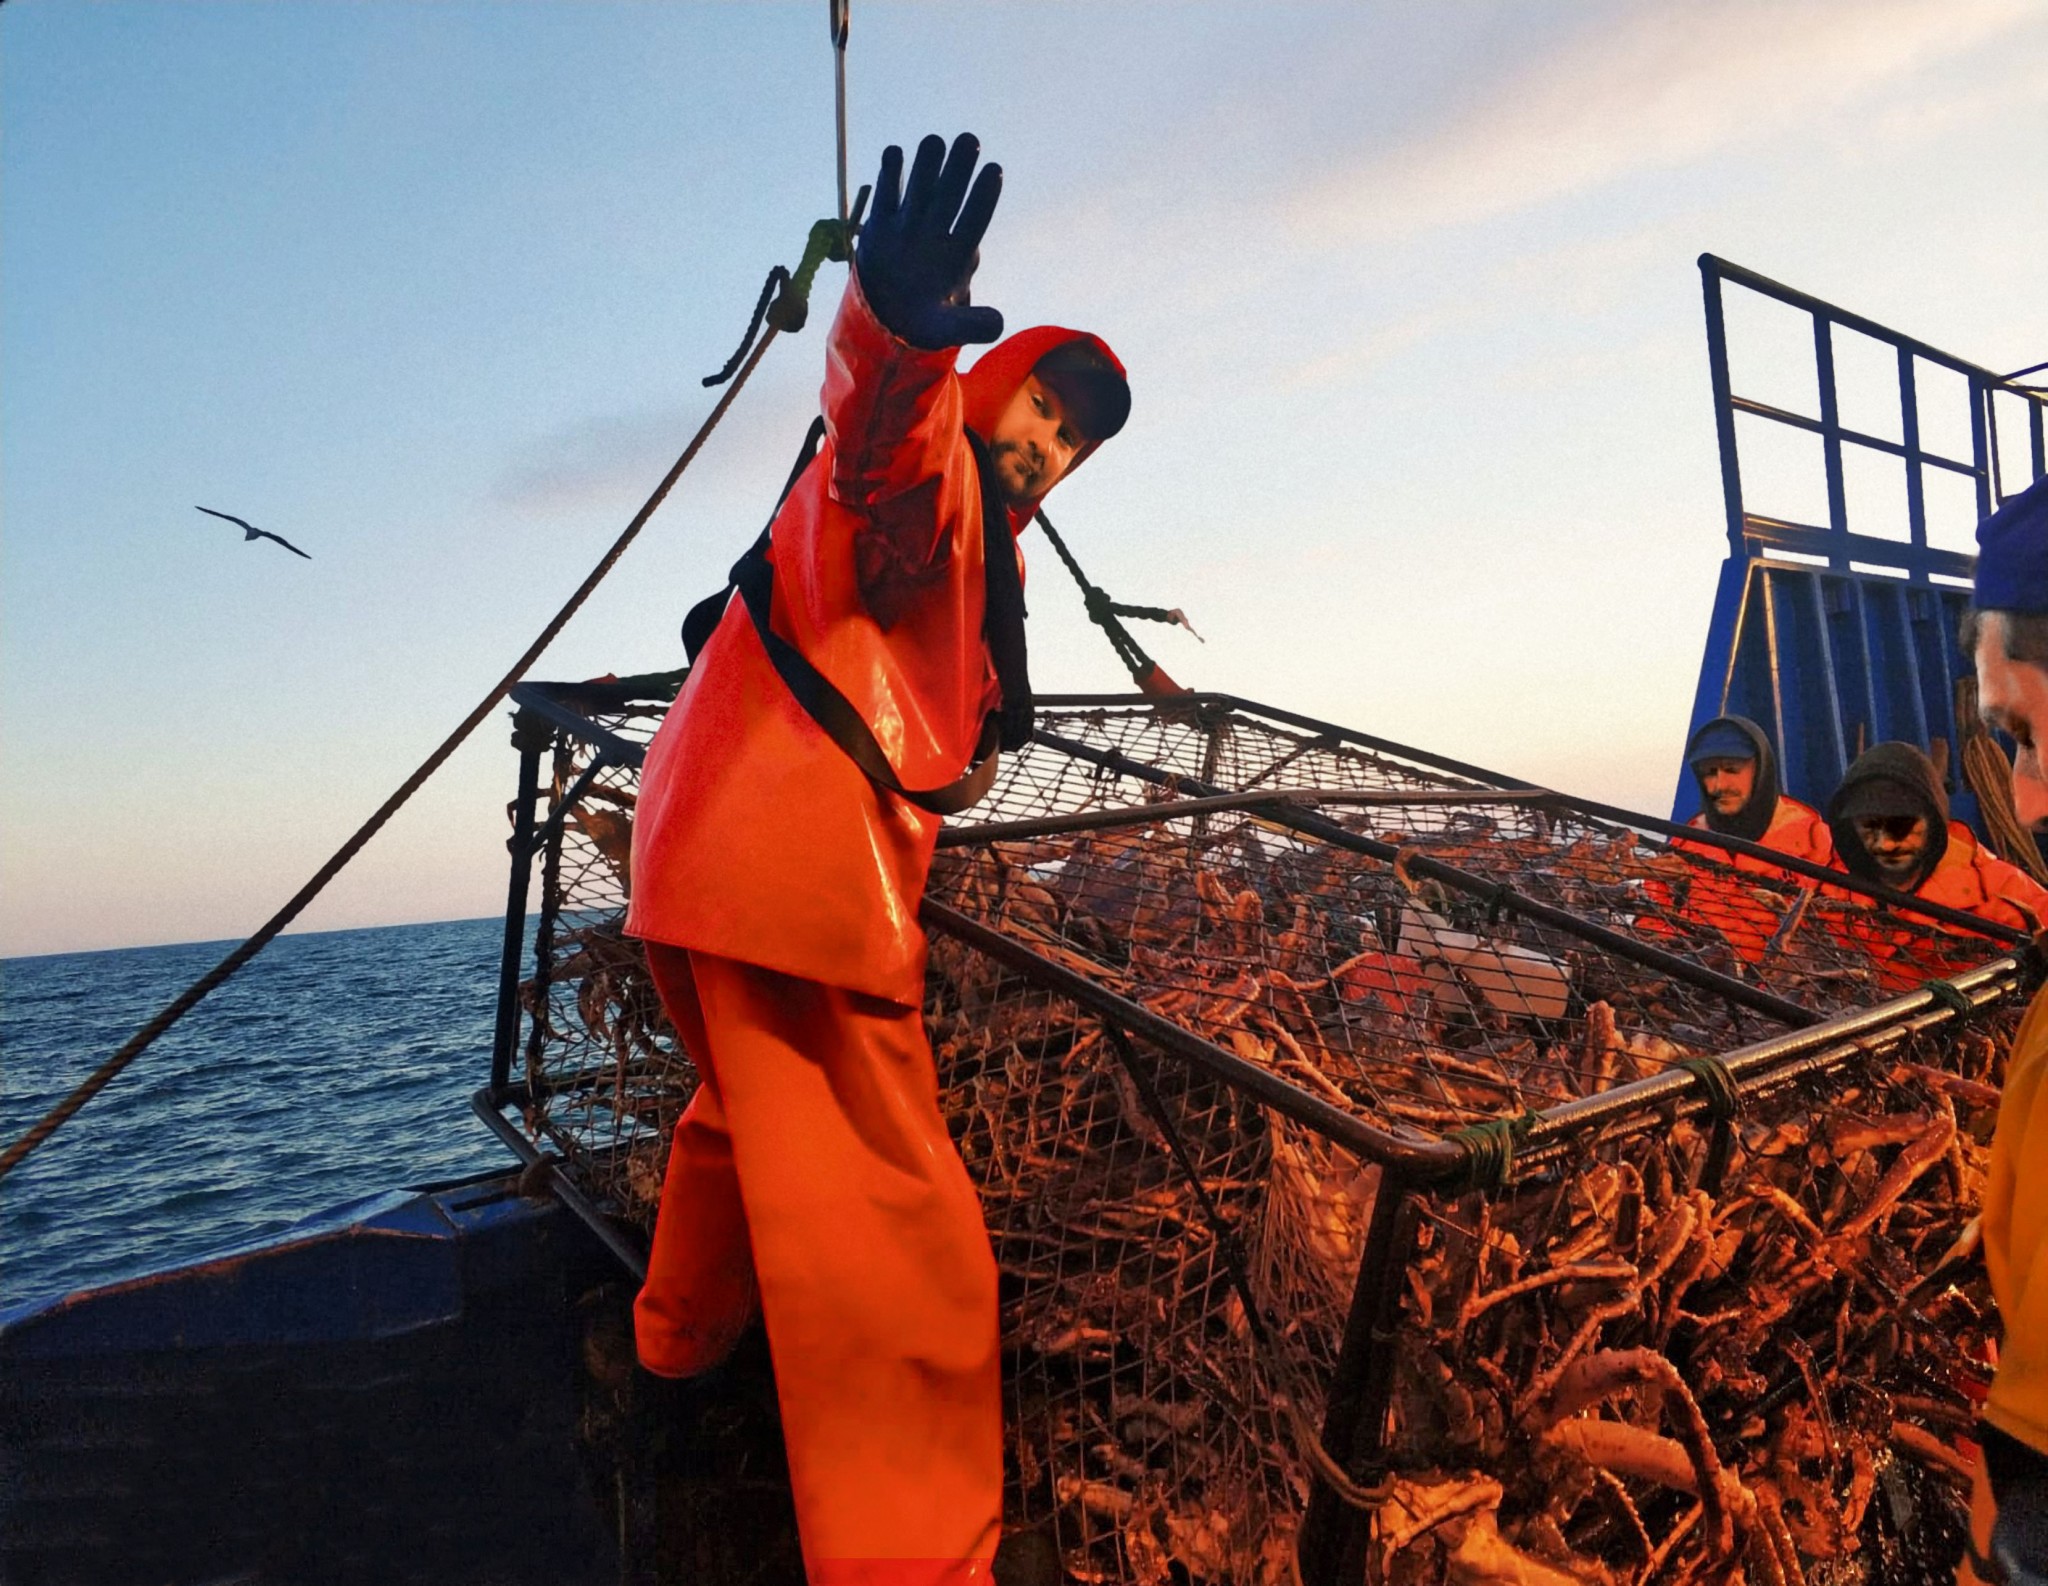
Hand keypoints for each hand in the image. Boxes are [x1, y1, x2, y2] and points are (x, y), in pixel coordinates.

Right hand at [855, 133, 1003, 348]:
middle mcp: (936, 234)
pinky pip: (886, 197)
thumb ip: (972, 326)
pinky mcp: (881, 225)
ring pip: (920, 190)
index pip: (974, 221)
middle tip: (970, 141)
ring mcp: (908, 227)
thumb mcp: (948, 331)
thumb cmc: (925, 322)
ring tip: (933, 142)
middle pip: (949, 197)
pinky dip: (889, 176)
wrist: (888, 319)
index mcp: (958, 256)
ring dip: (927, 166)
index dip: (984, 198)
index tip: (994, 171)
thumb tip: (999, 324)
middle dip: (958, 170)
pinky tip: (894, 153)